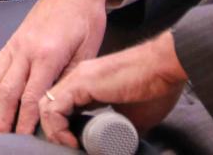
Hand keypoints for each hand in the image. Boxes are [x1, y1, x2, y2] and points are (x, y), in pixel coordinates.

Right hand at [0, 0, 119, 134]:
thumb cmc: (85, 16)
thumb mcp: (89, 50)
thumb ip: (71, 78)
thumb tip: (59, 104)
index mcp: (48, 53)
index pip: (31, 95)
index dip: (25, 120)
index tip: (22, 139)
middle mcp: (26, 49)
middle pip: (7, 91)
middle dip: (0, 119)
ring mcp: (15, 45)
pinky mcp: (11, 42)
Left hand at [36, 31, 186, 148]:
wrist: (166, 67)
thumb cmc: (156, 88)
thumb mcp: (133, 115)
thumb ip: (120, 126)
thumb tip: (119, 145)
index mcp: (88, 84)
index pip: (61, 106)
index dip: (62, 128)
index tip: (74, 144)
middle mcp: (78, 78)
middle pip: (49, 104)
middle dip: (52, 130)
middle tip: (67, 146)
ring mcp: (78, 78)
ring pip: (46, 105)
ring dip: (52, 130)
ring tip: (68, 145)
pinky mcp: (81, 82)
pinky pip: (54, 107)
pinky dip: (56, 127)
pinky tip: (71, 139)